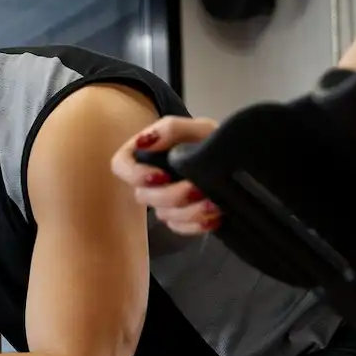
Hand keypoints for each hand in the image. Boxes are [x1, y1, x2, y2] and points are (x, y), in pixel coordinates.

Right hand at [109, 115, 221, 235]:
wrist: (234, 158)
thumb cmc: (211, 139)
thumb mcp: (198, 127)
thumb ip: (171, 129)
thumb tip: (146, 140)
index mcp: (144, 153)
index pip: (121, 166)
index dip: (136, 175)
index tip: (163, 175)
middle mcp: (148, 180)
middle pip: (143, 196)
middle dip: (171, 196)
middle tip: (198, 188)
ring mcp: (163, 202)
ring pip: (164, 215)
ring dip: (190, 212)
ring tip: (215, 204)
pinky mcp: (178, 219)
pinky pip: (179, 228)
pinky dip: (197, 225)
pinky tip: (215, 216)